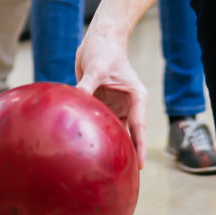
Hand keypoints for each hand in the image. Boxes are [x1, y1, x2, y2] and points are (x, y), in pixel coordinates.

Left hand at [76, 23, 146, 165]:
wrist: (98, 39)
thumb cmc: (104, 50)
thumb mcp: (97, 67)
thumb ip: (88, 86)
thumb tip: (76, 101)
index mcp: (136, 98)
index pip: (138, 127)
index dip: (138, 147)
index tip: (139, 166)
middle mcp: (127, 104)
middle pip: (126, 134)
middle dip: (124, 152)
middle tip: (120, 176)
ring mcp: (113, 105)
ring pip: (111, 130)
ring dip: (106, 144)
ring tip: (102, 168)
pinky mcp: (100, 103)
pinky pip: (96, 122)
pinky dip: (91, 132)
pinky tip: (83, 147)